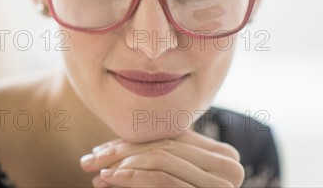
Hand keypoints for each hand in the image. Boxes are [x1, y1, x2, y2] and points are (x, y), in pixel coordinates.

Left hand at [80, 130, 243, 186]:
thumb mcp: (168, 177)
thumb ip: (157, 158)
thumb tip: (115, 143)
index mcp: (223, 157)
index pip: (169, 138)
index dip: (132, 141)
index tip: (102, 149)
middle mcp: (230, 167)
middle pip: (163, 145)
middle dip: (123, 150)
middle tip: (91, 158)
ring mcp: (221, 184)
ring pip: (160, 158)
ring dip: (122, 162)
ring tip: (97, 170)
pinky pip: (161, 180)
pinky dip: (130, 176)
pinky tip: (109, 177)